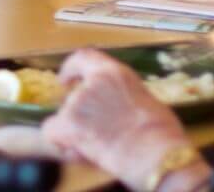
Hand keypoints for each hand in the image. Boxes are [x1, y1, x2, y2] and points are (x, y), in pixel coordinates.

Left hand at [43, 50, 205, 191]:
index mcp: (114, 73)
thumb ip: (122, 99)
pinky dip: (61, 144)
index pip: (84, 58)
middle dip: (80, 119)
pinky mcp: (70, 124)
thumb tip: (115, 113)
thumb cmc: (162, 135)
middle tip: (98, 138)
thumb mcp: (144, 101)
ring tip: (100, 151)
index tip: (65, 79)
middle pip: (73, 98)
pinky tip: (80, 155)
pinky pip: (52, 133)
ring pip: (64, 119)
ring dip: (76, 135)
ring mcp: (79, 102)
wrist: (156, 154)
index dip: (71, 68)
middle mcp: (92, 83)